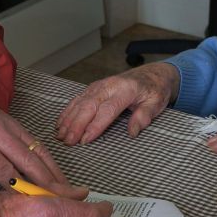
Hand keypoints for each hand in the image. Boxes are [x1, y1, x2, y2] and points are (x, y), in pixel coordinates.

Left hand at [0, 96, 85, 197]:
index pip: (5, 171)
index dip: (22, 190)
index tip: (35, 206)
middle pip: (28, 162)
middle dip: (48, 183)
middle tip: (64, 201)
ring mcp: (11, 128)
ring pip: (38, 152)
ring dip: (55, 173)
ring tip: (69, 191)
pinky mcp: (19, 125)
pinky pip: (38, 145)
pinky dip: (51, 161)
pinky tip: (59, 176)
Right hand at [57, 63, 179, 144]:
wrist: (150, 74)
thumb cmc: (154, 91)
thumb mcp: (156, 103)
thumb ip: (144, 116)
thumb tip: (132, 132)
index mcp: (126, 90)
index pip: (107, 110)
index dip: (95, 126)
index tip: (85, 140)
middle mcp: (109, 86)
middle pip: (89, 105)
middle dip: (76, 124)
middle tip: (68, 142)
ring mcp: (99, 85)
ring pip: (79, 102)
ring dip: (68, 119)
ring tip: (60, 136)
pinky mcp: (93, 88)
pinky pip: (77, 99)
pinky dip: (67, 112)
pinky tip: (60, 124)